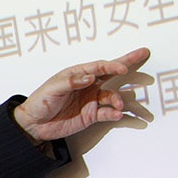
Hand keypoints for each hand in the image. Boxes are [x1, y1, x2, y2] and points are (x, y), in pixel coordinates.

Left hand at [13, 48, 149, 142]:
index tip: (122, 68)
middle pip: (111, 73)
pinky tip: (117, 114)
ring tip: (120, 105)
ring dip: (119, 99)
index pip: (99, 67)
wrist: (35, 124)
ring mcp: (91, 100)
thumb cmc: (40, 102)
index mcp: (78, 75)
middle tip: (142, 53)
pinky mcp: (91, 115)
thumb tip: (90, 77)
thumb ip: (71, 82)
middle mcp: (88, 86)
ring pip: (112, 96)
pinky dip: (114, 113)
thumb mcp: (53, 89)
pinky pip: (107, 113)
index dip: (112, 65)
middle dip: (127, 64)